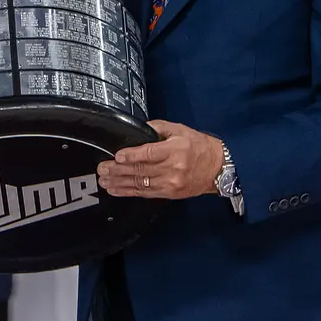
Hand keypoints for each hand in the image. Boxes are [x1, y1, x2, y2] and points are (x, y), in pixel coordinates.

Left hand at [97, 120, 223, 199]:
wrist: (219, 168)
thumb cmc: (198, 146)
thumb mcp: (180, 129)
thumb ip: (158, 127)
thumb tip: (138, 128)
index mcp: (175, 149)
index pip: (149, 153)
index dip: (131, 155)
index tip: (117, 156)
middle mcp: (172, 168)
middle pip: (141, 170)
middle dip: (118, 170)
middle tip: (102, 169)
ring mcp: (171, 183)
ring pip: (140, 184)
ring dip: (119, 183)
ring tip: (104, 181)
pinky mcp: (170, 193)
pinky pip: (145, 193)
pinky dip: (129, 192)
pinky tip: (116, 191)